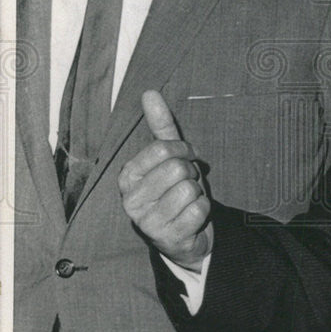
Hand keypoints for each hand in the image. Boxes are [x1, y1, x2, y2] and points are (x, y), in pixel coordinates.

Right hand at [119, 90, 212, 270]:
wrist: (186, 236)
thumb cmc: (176, 191)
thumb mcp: (170, 158)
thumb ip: (161, 126)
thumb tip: (149, 92)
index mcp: (127, 176)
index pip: (163, 148)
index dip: (184, 151)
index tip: (187, 159)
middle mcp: (130, 200)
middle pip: (178, 168)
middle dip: (192, 174)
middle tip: (187, 185)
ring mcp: (147, 223)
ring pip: (189, 189)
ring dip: (198, 194)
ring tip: (188, 202)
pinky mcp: (167, 239)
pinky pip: (199, 210)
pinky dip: (204, 211)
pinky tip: (192, 219)